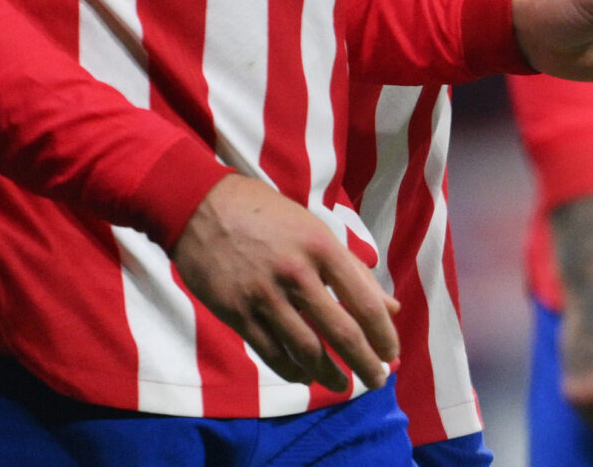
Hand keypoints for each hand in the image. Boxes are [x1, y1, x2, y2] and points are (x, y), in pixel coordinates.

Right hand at [170, 174, 401, 391]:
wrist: (201, 207)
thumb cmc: (266, 214)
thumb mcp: (315, 230)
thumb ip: (353, 270)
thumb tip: (391, 307)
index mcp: (322, 247)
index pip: (364, 301)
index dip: (383, 334)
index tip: (392, 353)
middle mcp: (297, 274)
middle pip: (341, 333)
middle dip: (365, 363)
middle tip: (378, 380)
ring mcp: (265, 296)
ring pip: (307, 350)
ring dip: (329, 374)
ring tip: (342, 385)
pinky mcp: (236, 313)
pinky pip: (271, 353)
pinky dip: (292, 370)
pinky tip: (304, 375)